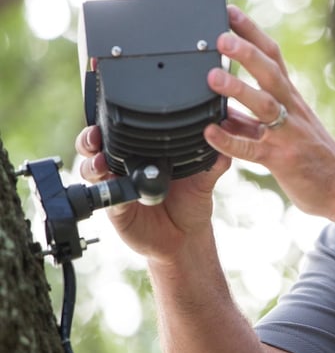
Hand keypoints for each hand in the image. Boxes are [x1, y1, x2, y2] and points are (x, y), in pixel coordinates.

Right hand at [75, 125, 230, 261]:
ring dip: (92, 164)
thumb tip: (225, 143)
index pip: (120, 130)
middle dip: (90, 138)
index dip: (110, 121)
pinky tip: (115, 191)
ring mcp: (118, 186)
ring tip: (102, 164)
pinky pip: (105, 197)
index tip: (111, 115)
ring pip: (92, 169)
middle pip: (96, 145)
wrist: (185, 237)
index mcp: (144, 153)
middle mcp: (126, 166)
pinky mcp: (116, 208)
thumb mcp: (204, 180)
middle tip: (96, 137)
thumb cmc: (191, 203)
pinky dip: (106, 192)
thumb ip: (212, 162)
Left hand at [204, 5, 334, 220]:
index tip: (229, 11)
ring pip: (264, 104)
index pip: (273, 56)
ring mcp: (288, 134)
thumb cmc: (312, 159)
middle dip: (246, 51)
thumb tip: (218, 111)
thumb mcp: (284, 131)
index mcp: (291, 98)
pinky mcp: (282, 160)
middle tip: (220, 36)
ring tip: (212, 76)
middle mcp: (291, 110)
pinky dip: (230, 140)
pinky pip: (252, 148)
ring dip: (238, 88)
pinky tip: (209, 132)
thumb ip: (250, 120)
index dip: (251, 32)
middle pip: (270, 72)